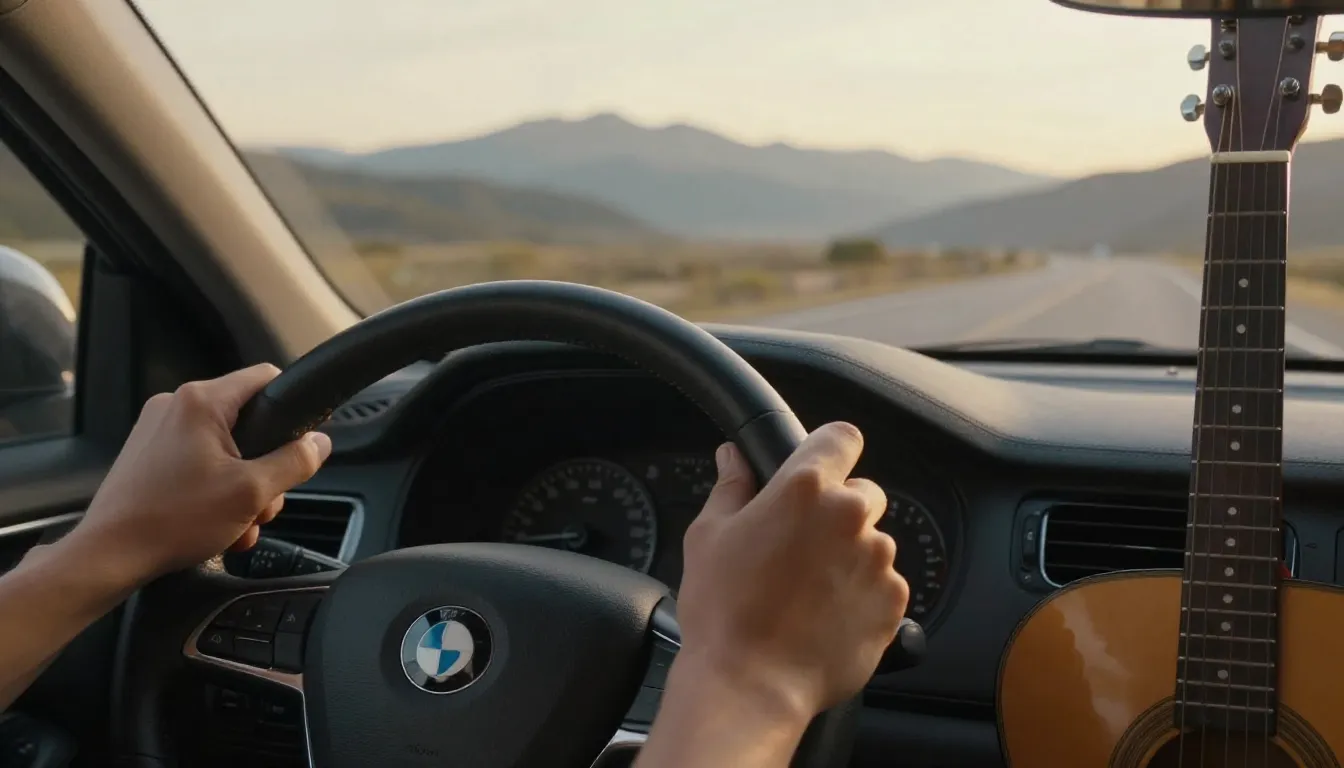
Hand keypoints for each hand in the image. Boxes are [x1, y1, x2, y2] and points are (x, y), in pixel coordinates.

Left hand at [66, 364, 331, 584]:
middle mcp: (176, 406)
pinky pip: (199, 463)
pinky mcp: (147, 455)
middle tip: (261, 504)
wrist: (109, 556)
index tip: (298, 445)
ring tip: (236, 523)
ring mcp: (157, 430)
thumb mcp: (253, 492)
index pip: (267, 378)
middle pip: (248, 423)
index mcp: (201, 402)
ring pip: (226, 449)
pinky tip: (216, 525)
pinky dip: (214, 491)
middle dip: (264, 468)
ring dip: (242, 487)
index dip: (291, 409)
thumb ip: (295, 462)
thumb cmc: (174, 520)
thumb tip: (320, 443)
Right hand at [674, 422, 907, 721]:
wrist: (750, 684)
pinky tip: (825, 615)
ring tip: (809, 590)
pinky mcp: (894, 602)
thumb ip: (731, 487)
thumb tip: (733, 458)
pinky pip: (884, 585)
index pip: (842, 437)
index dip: (831, 450)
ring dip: (851, 556)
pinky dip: (863, 595)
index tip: (821, 465)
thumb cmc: (723, 611)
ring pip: (873, 542)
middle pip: (862, 493)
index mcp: (805, 489)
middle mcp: (850, 516)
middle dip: (838, 511)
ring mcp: (878, 560)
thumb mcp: (709, 537)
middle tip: (800, 545)